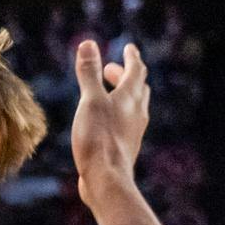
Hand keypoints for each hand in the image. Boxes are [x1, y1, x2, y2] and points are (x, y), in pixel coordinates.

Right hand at [71, 40, 149, 208]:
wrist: (107, 180)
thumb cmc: (99, 138)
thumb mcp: (90, 101)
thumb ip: (89, 73)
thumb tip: (88, 44)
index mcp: (130, 97)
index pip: (136, 70)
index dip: (131, 57)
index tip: (129, 48)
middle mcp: (136, 113)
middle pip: (137, 88)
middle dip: (125, 75)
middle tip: (109, 71)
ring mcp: (133, 132)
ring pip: (133, 107)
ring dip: (122, 96)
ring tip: (107, 95)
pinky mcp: (125, 148)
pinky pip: (126, 124)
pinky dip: (117, 115)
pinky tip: (105, 123)